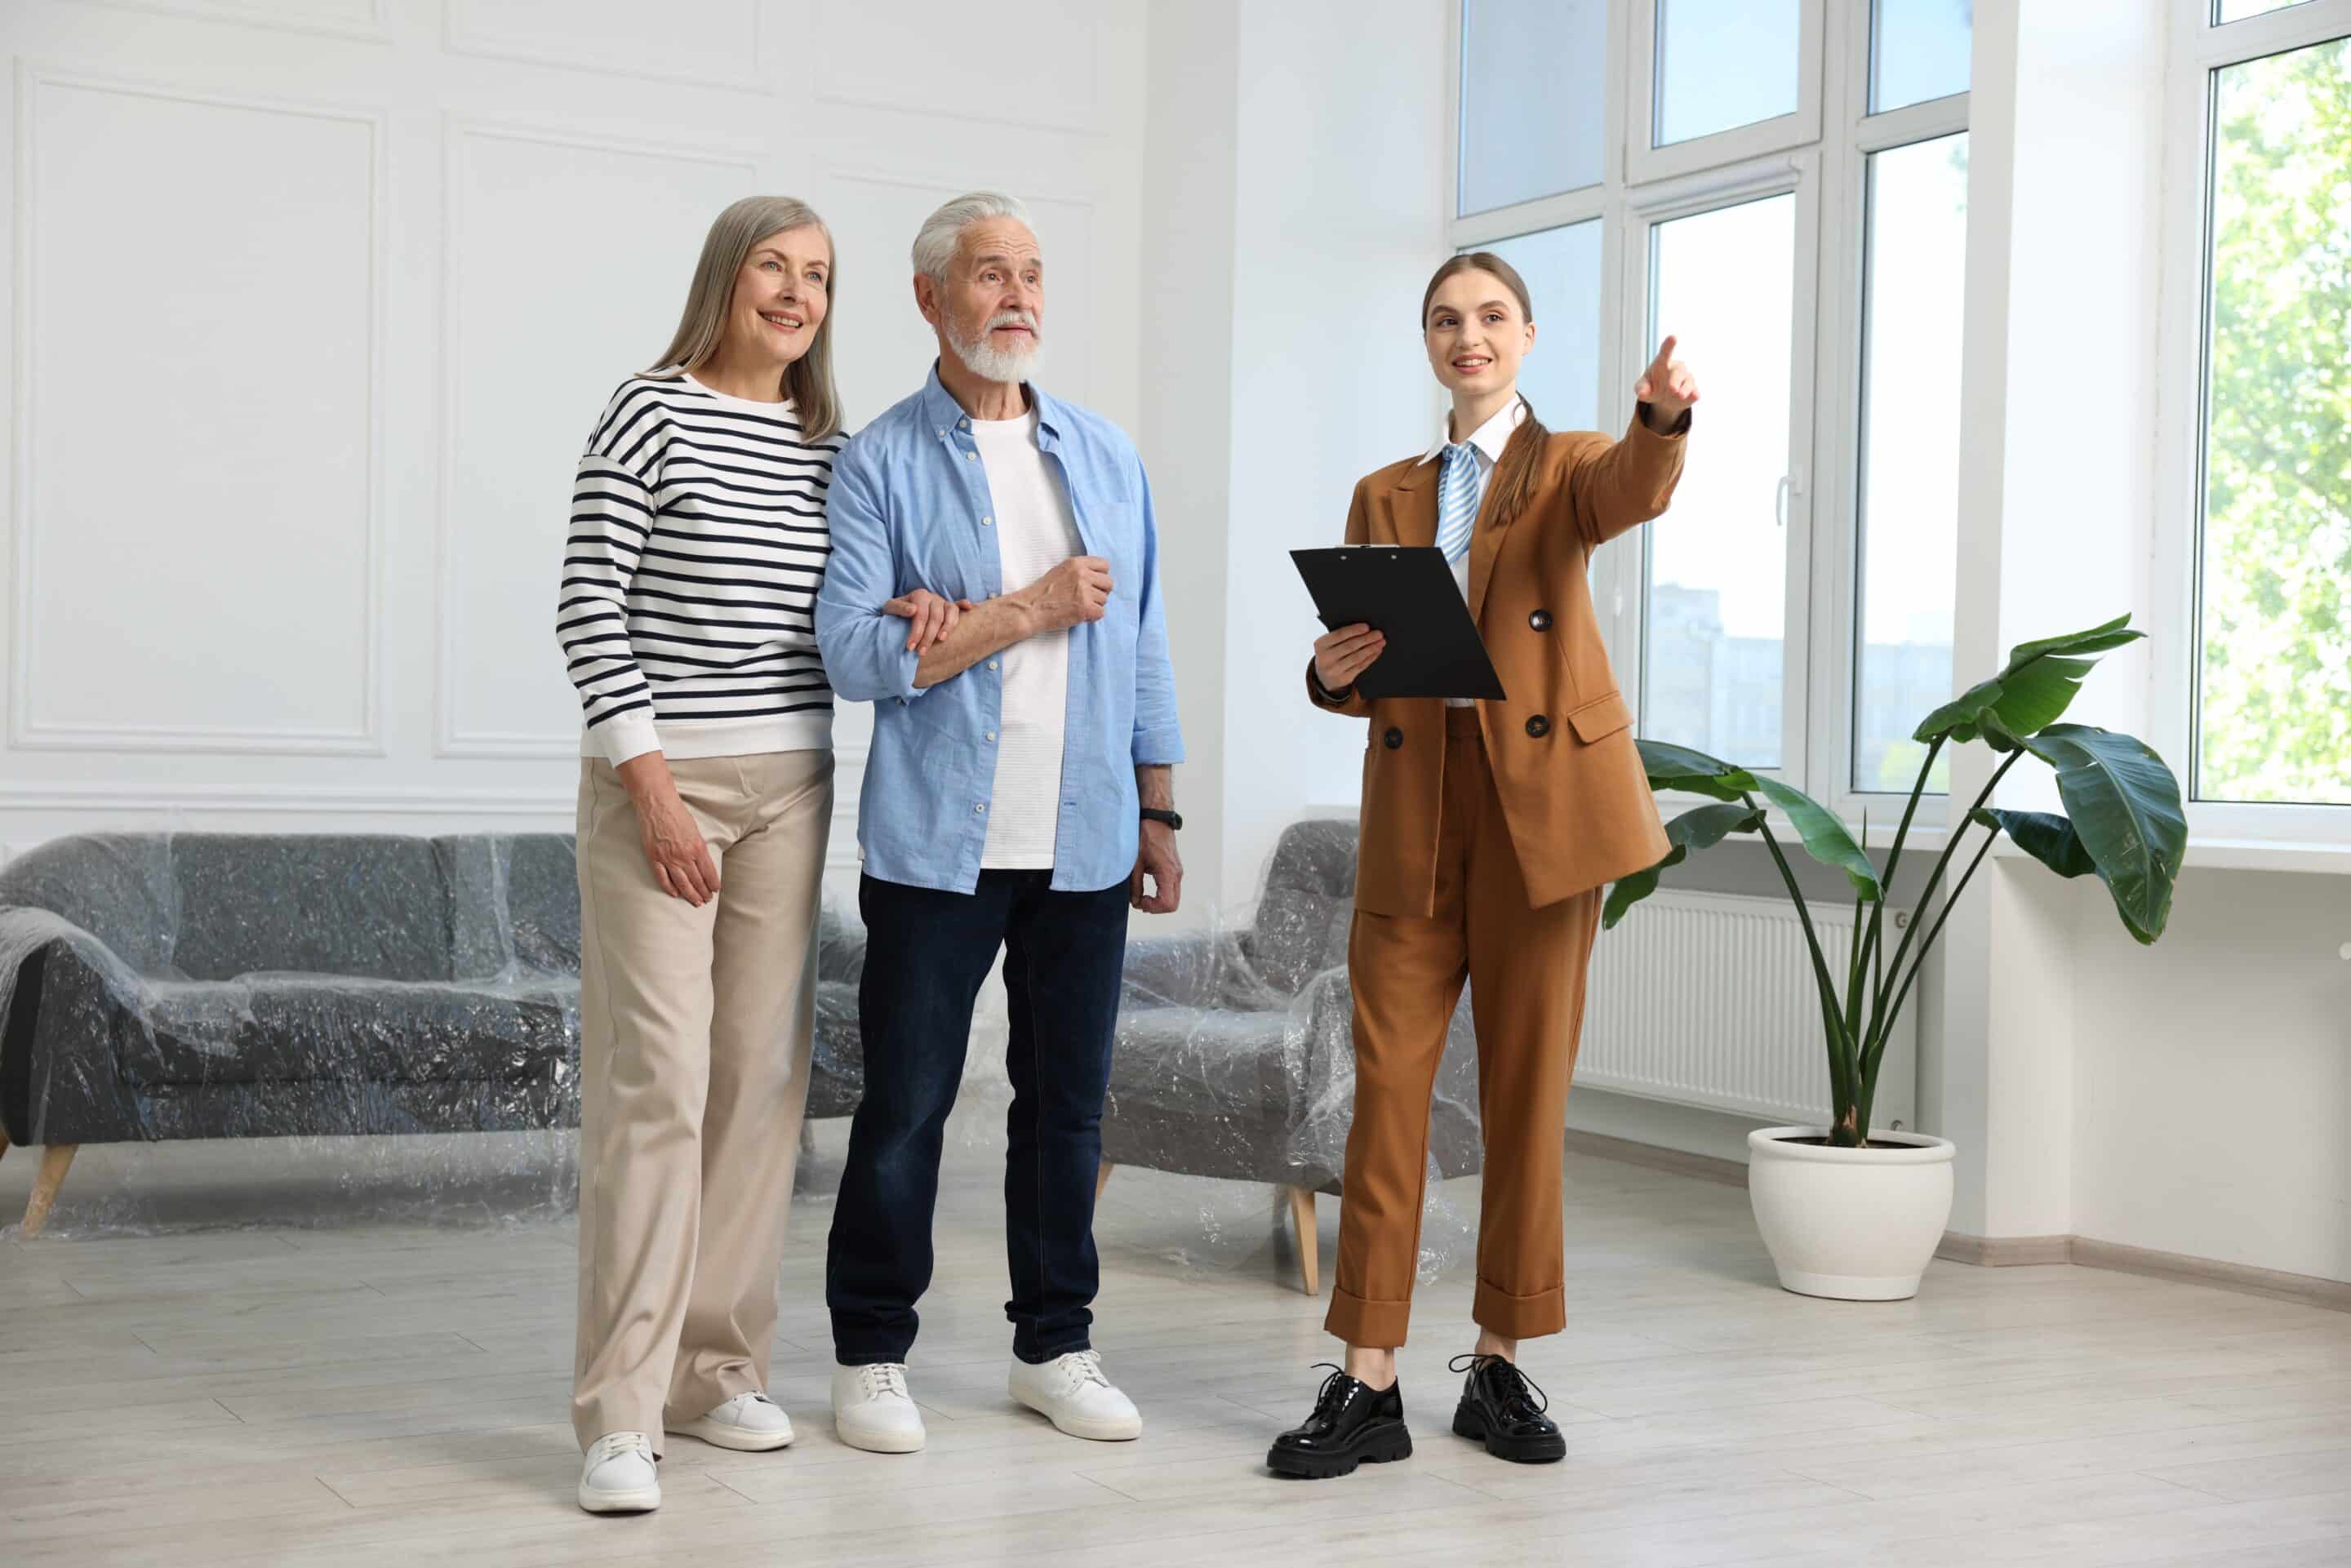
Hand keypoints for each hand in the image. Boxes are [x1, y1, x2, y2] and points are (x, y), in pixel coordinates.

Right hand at [614, 753, 718, 905]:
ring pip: (682, 883)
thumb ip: (698, 847)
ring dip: (690, 894)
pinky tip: (676, 894)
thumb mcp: (695, 830)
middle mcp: (684, 856)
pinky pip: (663, 878)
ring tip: (696, 902)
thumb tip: (702, 862)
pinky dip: (670, 888)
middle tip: (707, 900)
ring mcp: (668, 858)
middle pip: (697, 880)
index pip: (709, 872)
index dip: (712, 884)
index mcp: (698, 847)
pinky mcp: (654, 858)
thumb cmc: (677, 813)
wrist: (657, 804)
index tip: (715, 890)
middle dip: (703, 892)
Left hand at [882, 588, 964, 651]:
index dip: (916, 632)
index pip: (920, 615)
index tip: (910, 648)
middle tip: (922, 652)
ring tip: (941, 640)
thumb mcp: (889, 608)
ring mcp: (943, 602)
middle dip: (929, 637)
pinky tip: (970, 608)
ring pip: (951, 613)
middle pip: (936, 617)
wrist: (899, 609)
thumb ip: (898, 608)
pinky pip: (958, 606)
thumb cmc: (895, 611)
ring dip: (948, 627)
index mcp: (919, 595)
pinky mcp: (949, 607)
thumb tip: (913, 610)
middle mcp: (933, 597)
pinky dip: (964, 606)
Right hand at [1018, 556, 1112, 632]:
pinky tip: (1080, 615)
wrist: (1031, 609)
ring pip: (1105, 599)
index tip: (1093, 584)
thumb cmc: (1044, 592)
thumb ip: (1080, 570)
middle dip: (1101, 592)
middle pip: (1109, 583)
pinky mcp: (1085, 607)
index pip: (1105, 565)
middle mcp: (1082, 574)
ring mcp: (1084, 591)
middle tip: (1088, 598)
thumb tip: (1098, 576)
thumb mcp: (1061, 571)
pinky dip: (1092, 617)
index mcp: (1076, 563)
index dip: (1100, 576)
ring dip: (1095, 605)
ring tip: (1079, 606)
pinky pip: (1101, 613)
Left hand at [1131, 821, 1182, 913]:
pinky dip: (1161, 894)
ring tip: (1143, 896)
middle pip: (1173, 904)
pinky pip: (1172, 889)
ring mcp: (1177, 872)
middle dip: (1156, 908)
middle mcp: (1176, 874)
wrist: (1156, 819)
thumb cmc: (1147, 835)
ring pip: (1174, 898)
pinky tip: (1149, 890)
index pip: (1167, 903)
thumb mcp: (1135, 863)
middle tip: (1141, 902)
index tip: (1139, 902)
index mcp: (1168, 872)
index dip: (1152, 908)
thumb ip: (1135, 885)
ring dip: (1159, 901)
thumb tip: (1135, 901)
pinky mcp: (1175, 869)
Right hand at [1313, 623, 1385, 694]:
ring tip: (1381, 642)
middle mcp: (1325, 658)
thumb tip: (1364, 629)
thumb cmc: (1330, 654)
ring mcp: (1334, 670)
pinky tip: (1376, 652)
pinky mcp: (1343, 679)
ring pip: (1357, 657)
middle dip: (1366, 639)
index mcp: (1320, 645)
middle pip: (1350, 646)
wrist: (1324, 677)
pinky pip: (1360, 666)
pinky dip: (1370, 658)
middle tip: (1379, 634)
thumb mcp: (1328, 644)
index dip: (1354, 630)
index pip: (1339, 635)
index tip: (1367, 627)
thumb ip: (1340, 636)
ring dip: (1371, 649)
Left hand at [1635, 334, 1698, 428]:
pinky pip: (1695, 393)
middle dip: (1675, 380)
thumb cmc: (1651, 386)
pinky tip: (1694, 396)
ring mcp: (1686, 380)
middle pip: (1679, 372)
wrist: (1663, 398)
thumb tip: (1642, 394)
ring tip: (1680, 395)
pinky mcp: (1692, 392)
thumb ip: (1641, 389)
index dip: (1669, 345)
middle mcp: (1677, 369)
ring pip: (1689, 382)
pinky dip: (1694, 395)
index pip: (1665, 352)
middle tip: (1672, 388)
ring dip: (1685, 389)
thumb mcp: (1642, 387)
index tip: (1673, 337)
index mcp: (1662, 363)